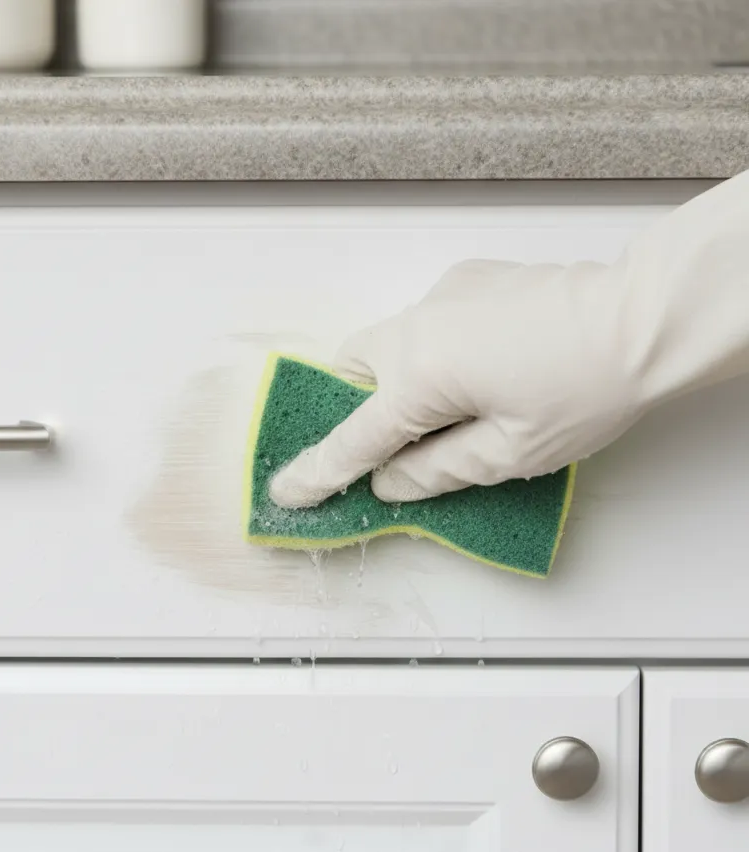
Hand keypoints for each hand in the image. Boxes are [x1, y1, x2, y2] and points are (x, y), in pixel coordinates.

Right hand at [269, 258, 643, 507]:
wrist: (646, 316)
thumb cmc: (586, 390)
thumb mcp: (510, 454)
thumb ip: (436, 472)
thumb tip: (391, 481)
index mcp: (419, 378)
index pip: (352, 439)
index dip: (316, 472)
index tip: (284, 492)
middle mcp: (415, 328)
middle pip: (353, 370)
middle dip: (355, 407)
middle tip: (390, 444)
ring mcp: (441, 295)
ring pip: (389, 342)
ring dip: (398, 379)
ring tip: (453, 405)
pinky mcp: (469, 279)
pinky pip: (427, 321)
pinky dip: (434, 350)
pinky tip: (488, 364)